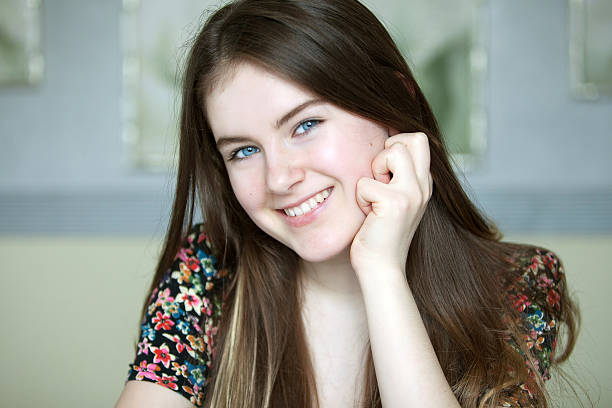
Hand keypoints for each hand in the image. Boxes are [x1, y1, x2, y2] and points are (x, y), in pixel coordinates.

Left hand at [350, 132, 432, 276]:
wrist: (381, 269)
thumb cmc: (379, 235)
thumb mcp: (393, 201)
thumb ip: (394, 177)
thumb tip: (380, 147)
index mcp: (423, 184)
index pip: (418, 140)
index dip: (395, 146)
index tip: (383, 173)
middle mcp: (423, 186)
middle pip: (415, 138)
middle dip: (389, 149)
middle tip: (379, 177)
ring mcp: (412, 193)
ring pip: (393, 151)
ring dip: (373, 171)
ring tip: (373, 197)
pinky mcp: (395, 203)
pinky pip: (365, 183)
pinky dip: (360, 198)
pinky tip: (367, 216)